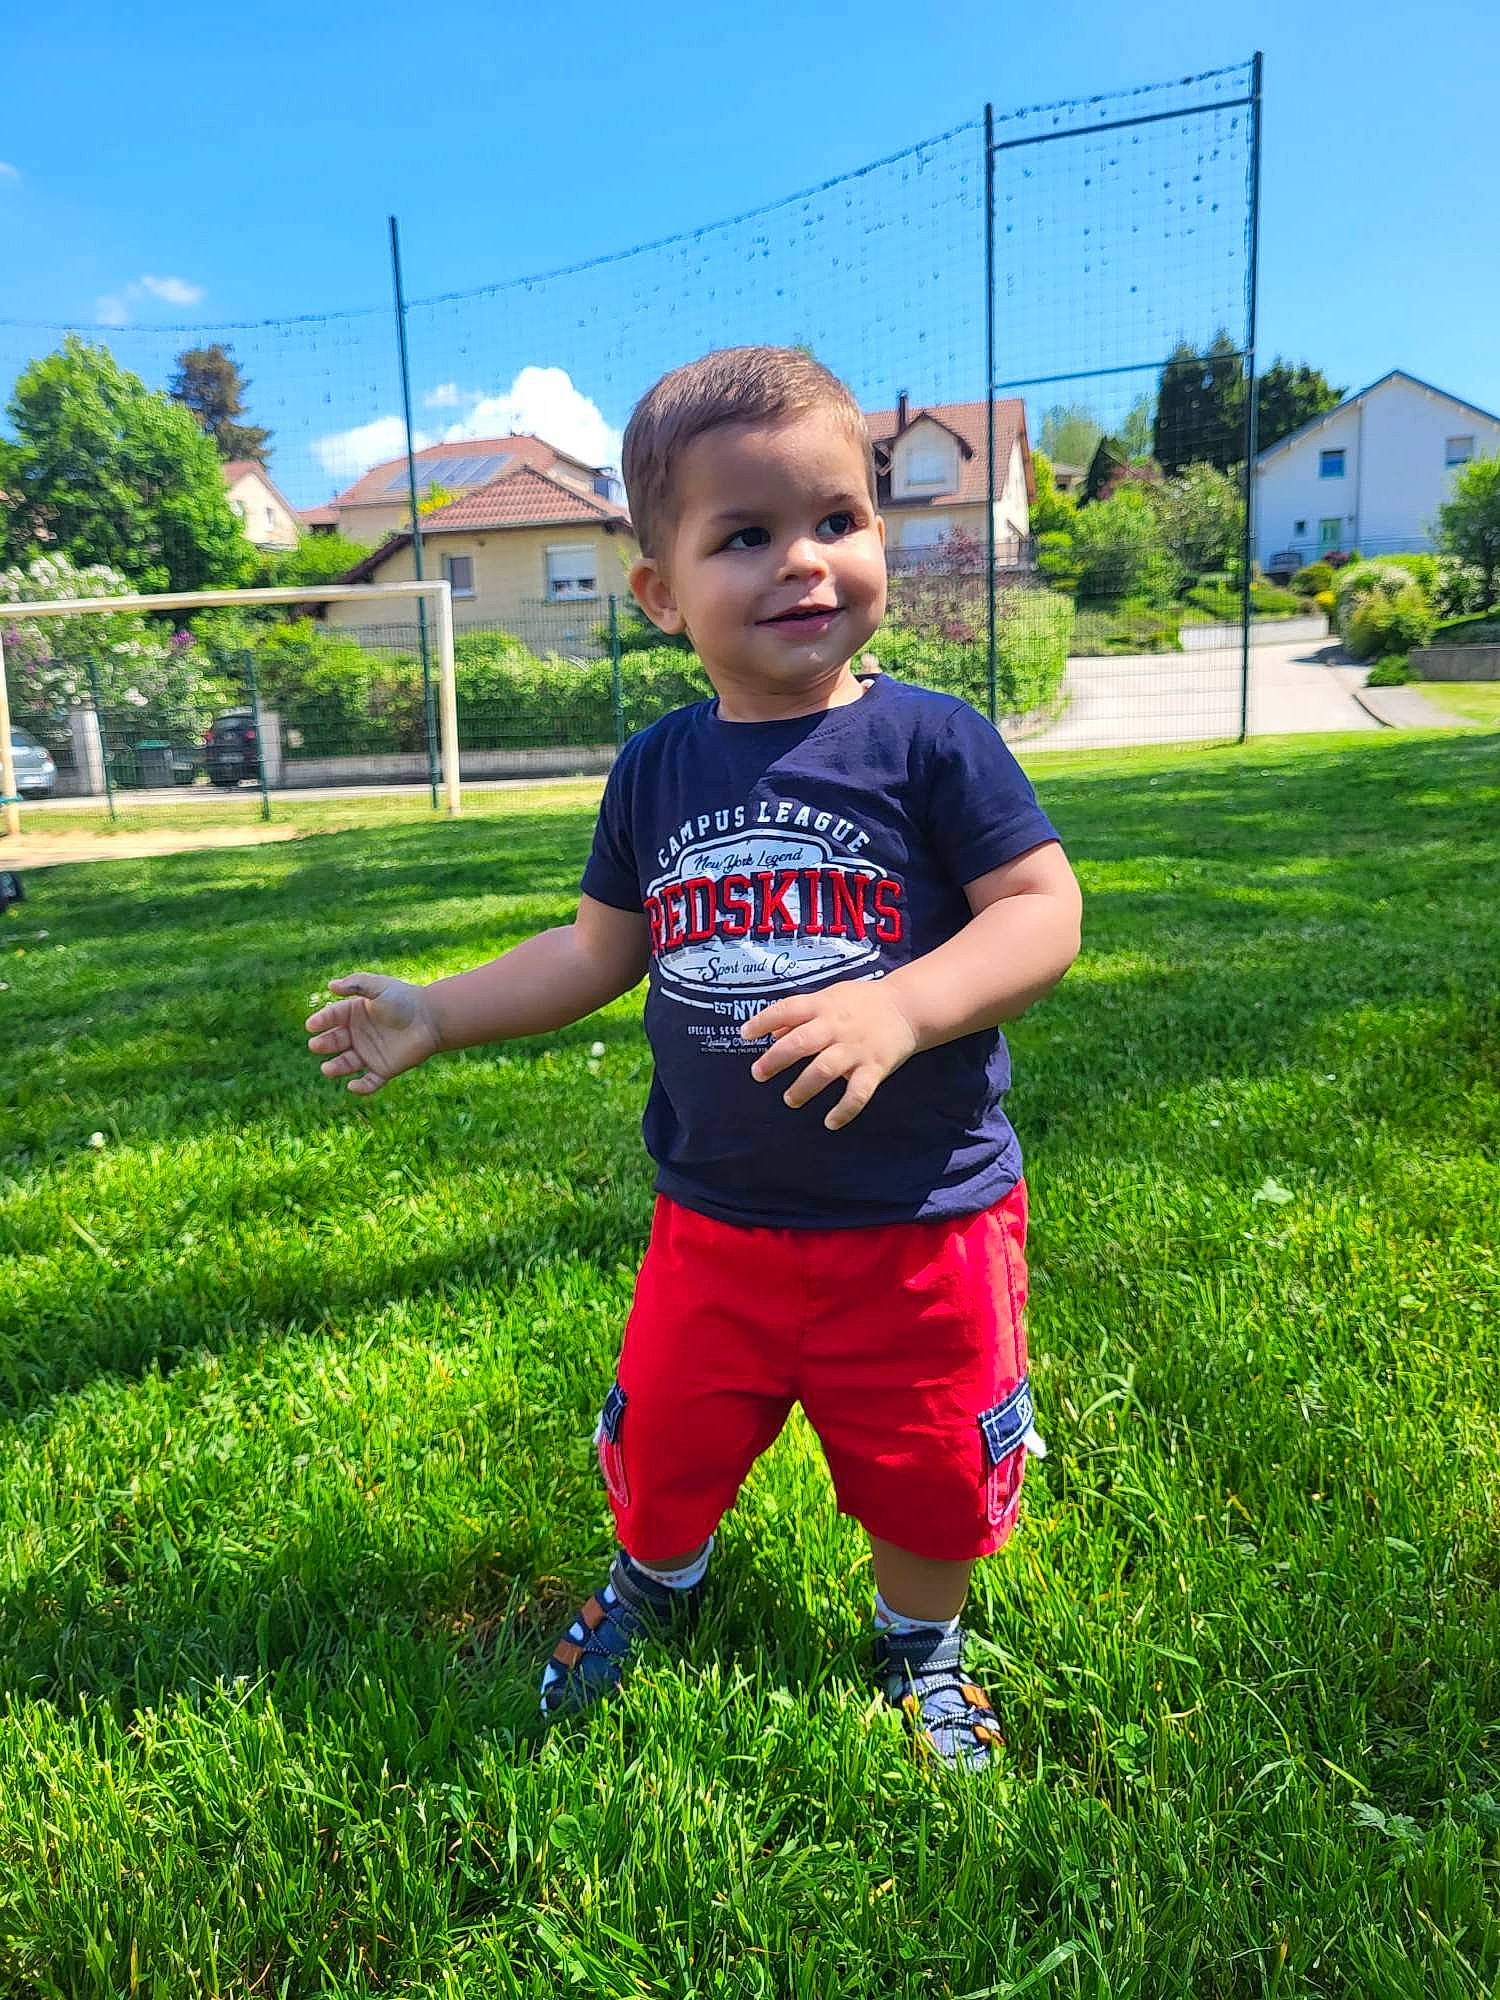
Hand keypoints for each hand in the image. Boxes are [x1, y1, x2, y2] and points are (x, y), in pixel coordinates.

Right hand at [305, 972, 442, 1094]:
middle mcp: (358, 1034)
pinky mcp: (384, 1069)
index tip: (311, 1026)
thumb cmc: (405, 999)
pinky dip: (361, 1088)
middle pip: (334, 1041)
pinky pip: (369, 1082)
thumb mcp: (379, 987)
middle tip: (316, 1045)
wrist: (432, 1019)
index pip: (332, 1017)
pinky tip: (352, 1086)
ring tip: (327, 1068)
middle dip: (324, 1044)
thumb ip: (357, 984)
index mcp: (354, 1013)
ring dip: (336, 1067)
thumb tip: (331, 985)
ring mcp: (369, 1053)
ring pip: (346, 1064)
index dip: (321, 1021)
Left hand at [739, 979, 918, 1130]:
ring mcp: (856, 1049)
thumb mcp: (830, 997)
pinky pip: (858, 1093)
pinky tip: (830, 1122)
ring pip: (824, 1070)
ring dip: (804, 1087)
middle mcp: (837, 1026)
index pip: (787, 1009)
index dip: (763, 1021)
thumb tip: (772, 1034)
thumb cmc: (862, 1002)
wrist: (908, 1007)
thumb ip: (801, 1015)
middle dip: (776, 1060)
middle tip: (758, 1074)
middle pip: (801, 1043)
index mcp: (823, 1005)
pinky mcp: (875, 1068)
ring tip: (790, 1099)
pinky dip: (844, 1110)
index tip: (745, 1035)